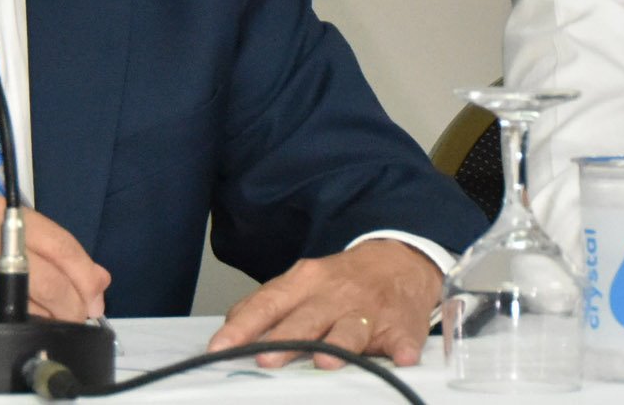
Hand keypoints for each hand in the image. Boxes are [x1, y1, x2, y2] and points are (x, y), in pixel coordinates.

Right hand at [0, 197, 109, 329]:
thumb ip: (49, 256)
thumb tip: (98, 279)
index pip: (61, 243)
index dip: (85, 275)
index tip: (96, 296)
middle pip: (54, 276)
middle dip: (75, 305)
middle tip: (80, 319)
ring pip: (36, 303)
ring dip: (52, 321)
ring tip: (51, 326)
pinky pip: (9, 323)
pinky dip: (22, 332)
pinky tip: (20, 332)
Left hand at [207, 239, 441, 368]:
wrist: (400, 261)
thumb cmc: (342, 281)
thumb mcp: (302, 282)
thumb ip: (268, 304)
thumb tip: (230, 328)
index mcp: (306, 281)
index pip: (268, 303)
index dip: (244, 326)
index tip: (220, 347)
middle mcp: (335, 294)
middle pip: (307, 319)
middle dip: (286, 339)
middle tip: (266, 358)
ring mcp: (370, 309)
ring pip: (351, 329)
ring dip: (339, 344)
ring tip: (325, 361)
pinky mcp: (402, 324)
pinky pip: (403, 338)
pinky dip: (403, 349)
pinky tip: (401, 359)